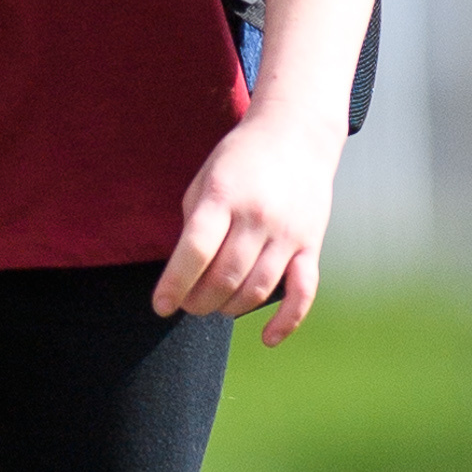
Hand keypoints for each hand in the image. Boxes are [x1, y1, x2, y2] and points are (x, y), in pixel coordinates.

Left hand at [156, 102, 343, 344]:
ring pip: (257, 289)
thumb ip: (193, 225)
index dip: (174, 285)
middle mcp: (258, 217)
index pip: (195, 251)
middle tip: (187, 305)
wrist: (296, 133)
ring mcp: (288, 232)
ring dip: (229, 308)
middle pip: (224, 277)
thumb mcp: (205, 180)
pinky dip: (286, 321)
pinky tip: (267, 338)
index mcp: (224, 197)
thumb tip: (182, 275)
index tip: (160, 306)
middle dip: (198, 302)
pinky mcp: (311, 244)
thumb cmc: (239, 160)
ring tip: (214, 307)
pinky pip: (303, 292)